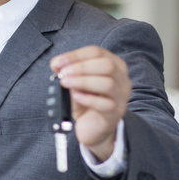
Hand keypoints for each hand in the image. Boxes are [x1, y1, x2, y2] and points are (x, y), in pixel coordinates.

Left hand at [50, 46, 130, 162]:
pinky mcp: (116, 113)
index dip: (75, 55)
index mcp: (113, 65)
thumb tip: (56, 64)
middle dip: (81, 67)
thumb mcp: (73, 83)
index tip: (58, 63)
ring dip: (83, 81)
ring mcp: (121, 97)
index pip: (97, 52)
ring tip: (66, 84)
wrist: (93, 127)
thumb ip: (66, 71)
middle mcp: (122, 79)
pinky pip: (106, 104)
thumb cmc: (85, 101)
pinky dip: (88, 98)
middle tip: (63, 74)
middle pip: (107, 65)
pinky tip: (76, 97)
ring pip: (108, 83)